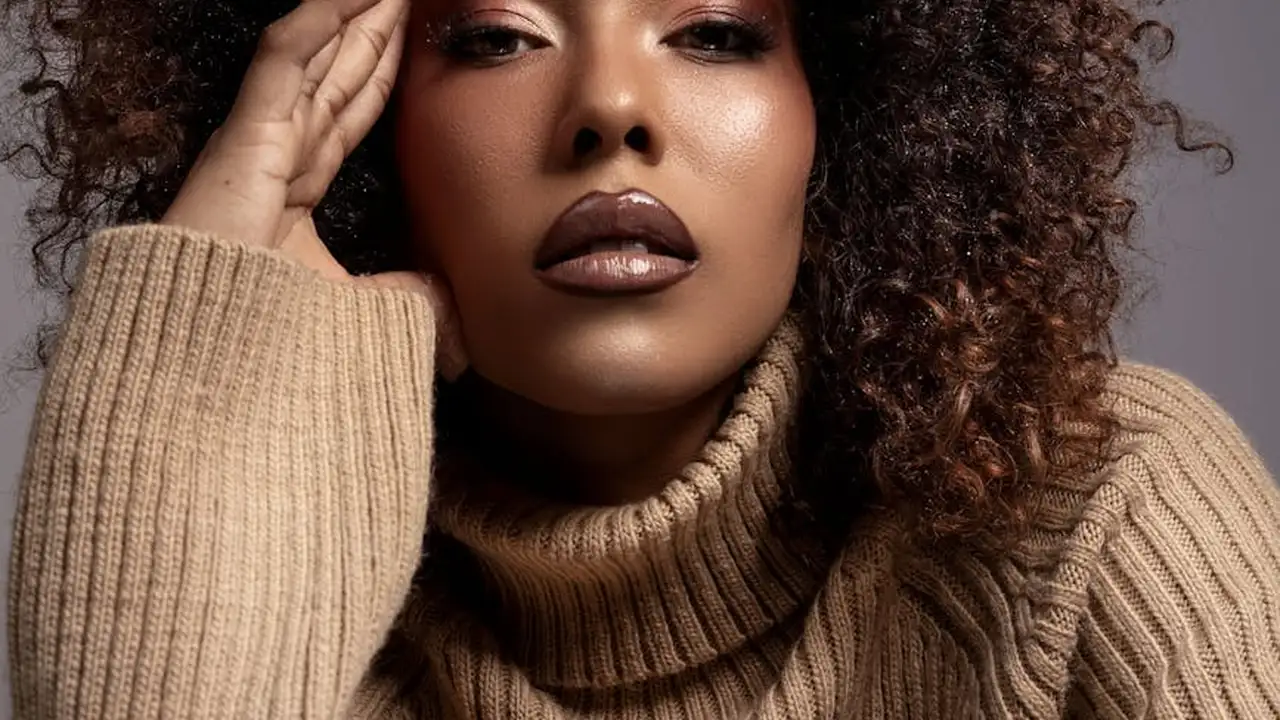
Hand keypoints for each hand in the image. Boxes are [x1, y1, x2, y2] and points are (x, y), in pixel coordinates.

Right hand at [160, 0, 465, 377]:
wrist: (213, 360)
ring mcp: (260, 142)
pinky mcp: (245, 137)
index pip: (350, 113)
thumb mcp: (353, 314)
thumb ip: (402, 300)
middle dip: (370, 30)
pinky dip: (315, 20)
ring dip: (351, 13)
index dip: (379, 74)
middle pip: (336, 73)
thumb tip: (450, 305)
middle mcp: (281, 155)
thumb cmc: (266, 342)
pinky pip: (281, 58)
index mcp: (301, 187)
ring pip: (313, 55)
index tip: (411, 41)